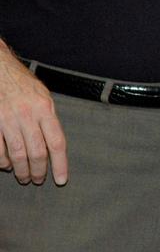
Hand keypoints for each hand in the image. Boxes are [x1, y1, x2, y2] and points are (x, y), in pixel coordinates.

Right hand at [0, 48, 67, 185]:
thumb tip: (53, 145)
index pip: (57, 142)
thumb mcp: (44, 96)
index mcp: (45, 108)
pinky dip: (2, 162)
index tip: (61, 179)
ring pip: (16, 154)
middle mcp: (27, 115)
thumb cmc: (24, 85)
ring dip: (21, 170)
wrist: (0, 71)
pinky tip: (7, 165)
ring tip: (24, 177)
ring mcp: (7, 120)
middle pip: (36, 152)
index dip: (60, 164)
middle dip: (38, 171)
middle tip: (38, 180)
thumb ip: (48, 119)